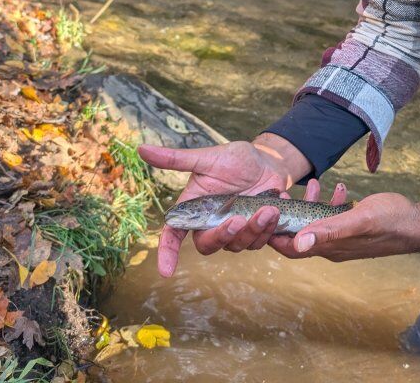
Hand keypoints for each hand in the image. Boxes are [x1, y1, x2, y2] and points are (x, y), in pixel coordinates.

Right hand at [138, 134, 310, 276]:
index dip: (168, 254)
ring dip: (254, 229)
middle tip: (238, 220)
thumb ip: (177, 159)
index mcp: (194, 209)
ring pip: (238, 245)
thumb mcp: (207, 157)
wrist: (268, 161)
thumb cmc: (235, 159)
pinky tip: (278, 205)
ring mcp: (234, 230)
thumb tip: (141, 148)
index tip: (166, 271)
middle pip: (208, 245)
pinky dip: (270, 227)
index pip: (174, 236)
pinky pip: (260, 241)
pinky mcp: (256, 231)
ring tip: (269, 208)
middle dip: (223, 236)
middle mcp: (211, 224)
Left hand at [268, 191, 419, 262]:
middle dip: (290, 214)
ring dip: (311, 204)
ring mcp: (344, 238)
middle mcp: (334, 247)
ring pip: (316, 224)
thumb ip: (329, 230)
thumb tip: (298, 241)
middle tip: (285, 192)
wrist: (419, 223)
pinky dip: (330, 203)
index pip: (291, 248)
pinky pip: (333, 217)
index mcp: (331, 248)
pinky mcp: (353, 228)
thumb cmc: (392, 221)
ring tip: (315, 184)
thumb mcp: (359, 221)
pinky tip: (337, 188)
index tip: (264, 213)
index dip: (274, 234)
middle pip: (300, 234)